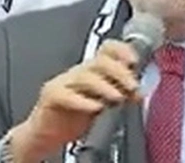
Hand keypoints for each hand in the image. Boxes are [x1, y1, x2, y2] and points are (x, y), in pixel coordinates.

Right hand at [12, 40, 140, 159]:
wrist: (46, 134)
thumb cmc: (73, 118)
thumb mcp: (102, 106)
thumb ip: (119, 96)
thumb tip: (138, 92)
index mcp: (91, 71)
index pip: (106, 50)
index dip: (121, 51)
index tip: (134, 61)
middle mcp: (77, 72)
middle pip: (99, 61)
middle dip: (119, 72)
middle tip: (132, 86)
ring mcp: (62, 82)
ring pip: (84, 76)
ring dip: (105, 86)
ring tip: (117, 97)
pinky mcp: (51, 96)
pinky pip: (66, 95)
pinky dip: (83, 101)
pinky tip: (95, 107)